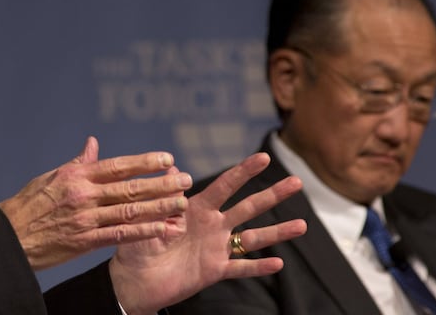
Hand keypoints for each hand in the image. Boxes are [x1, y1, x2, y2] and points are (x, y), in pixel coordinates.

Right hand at [0, 136, 191, 269]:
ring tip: (181, 204)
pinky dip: (141, 231)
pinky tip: (161, 228)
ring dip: (158, 207)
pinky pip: (118, 235)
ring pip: (129, 211)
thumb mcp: (51, 177)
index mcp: (77, 175)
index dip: (145, 161)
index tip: (167, 158)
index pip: (118, 165)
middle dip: (161, 183)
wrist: (9, 236)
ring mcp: (85, 218)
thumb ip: (78, 163)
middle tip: (185, 180)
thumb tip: (92, 143)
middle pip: (129, 187)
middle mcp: (84, 194)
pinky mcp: (84, 241)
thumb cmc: (28, 204)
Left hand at [108, 153, 306, 314]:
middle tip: (297, 182)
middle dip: (272, 194)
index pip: (225, 185)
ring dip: (277, 232)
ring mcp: (216, 248)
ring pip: (253, 237)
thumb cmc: (137, 243)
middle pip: (248, 206)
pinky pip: (240, 268)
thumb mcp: (147, 215)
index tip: (264, 157)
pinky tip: (278, 263)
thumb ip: (163, 194)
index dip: (244, 171)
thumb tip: (171, 166)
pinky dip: (258, 267)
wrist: (134, 279)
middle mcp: (212, 225)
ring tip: (301, 225)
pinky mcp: (214, 270)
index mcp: (197, 208)